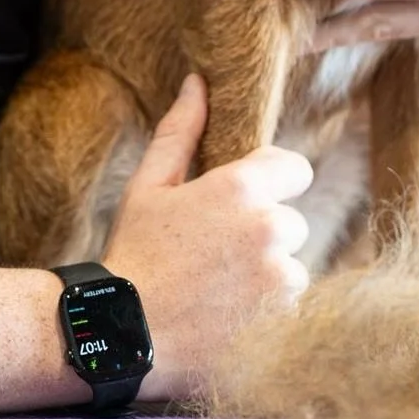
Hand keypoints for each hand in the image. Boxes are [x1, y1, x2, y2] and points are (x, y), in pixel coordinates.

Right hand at [103, 73, 311, 401]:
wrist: (123, 336)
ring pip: (292, 267)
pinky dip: (268, 313)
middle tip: (214, 256)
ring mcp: (282, 279)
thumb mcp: (148, 185)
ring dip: (267, 276)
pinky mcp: (286, 322)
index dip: (270, 184)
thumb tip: (197, 82)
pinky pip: (291, 307)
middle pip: (292, 222)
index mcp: (241, 188)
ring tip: (218, 292)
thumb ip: (180, 131)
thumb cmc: (134, 253)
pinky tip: (228, 318)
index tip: (240, 206)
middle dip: (263, 234)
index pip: (295, 168)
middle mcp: (271, 228)